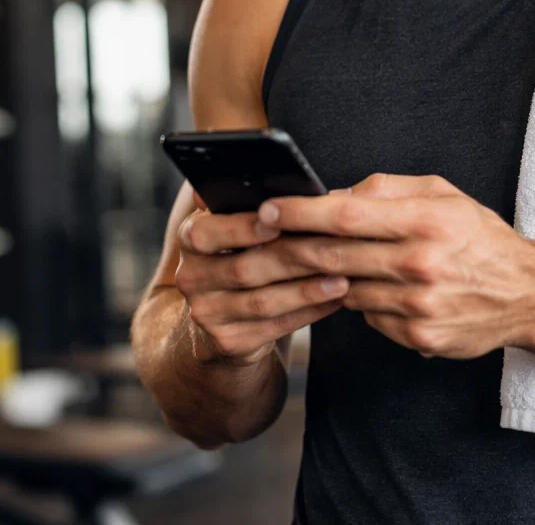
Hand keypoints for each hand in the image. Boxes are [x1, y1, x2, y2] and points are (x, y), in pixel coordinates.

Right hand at [174, 198, 347, 365]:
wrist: (220, 314)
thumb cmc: (241, 253)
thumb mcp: (238, 223)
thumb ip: (258, 202)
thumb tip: (315, 192)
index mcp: (191, 238)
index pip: (205, 233)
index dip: (241, 229)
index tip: (277, 223)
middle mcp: (191, 276)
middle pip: (245, 268)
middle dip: (294, 258)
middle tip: (333, 248)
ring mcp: (207, 313)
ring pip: (263, 301)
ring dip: (307, 290)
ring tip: (343, 278)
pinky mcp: (229, 341)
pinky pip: (275, 326)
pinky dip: (309, 312)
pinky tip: (334, 300)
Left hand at [261, 175, 534, 358]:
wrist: (527, 293)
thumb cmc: (479, 238)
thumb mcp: (443, 195)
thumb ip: (387, 189)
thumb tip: (333, 195)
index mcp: (427, 220)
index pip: (347, 215)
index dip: (301, 212)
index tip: (269, 209)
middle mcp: (422, 263)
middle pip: (336, 255)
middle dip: (291, 246)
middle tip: (262, 239)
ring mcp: (419, 305)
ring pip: (346, 288)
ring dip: (326, 276)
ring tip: (322, 261)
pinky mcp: (419, 337)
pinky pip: (368, 316)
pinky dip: (361, 301)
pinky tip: (377, 289)